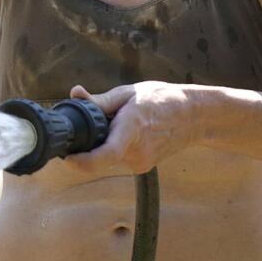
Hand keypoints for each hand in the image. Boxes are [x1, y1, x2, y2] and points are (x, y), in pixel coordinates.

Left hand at [61, 81, 201, 180]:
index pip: (106, 154)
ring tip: (120, 123)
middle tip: (95, 122)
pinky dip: (115, 147)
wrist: (194, 117)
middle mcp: (137, 151)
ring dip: (104, 143)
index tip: (67, 158)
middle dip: (90, 142)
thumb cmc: (162, 100)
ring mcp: (141, 162)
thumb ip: (100, 100)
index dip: (83, 161)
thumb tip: (75, 93)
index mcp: (132, 129)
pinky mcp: (143, 167)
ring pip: (108, 157)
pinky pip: (119, 158)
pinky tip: (128, 132)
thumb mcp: (129, 93)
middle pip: (100, 154)